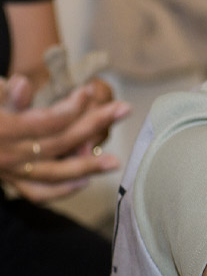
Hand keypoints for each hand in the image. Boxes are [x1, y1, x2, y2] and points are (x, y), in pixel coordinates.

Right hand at [0, 76, 130, 202]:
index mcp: (3, 130)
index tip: (89, 92)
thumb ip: (4, 95)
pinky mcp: (11, 181)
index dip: (71, 107)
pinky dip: (62, 190)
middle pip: (60, 142)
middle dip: (94, 124)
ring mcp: (11, 171)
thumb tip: (20, 83)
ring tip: (115, 161)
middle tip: (124, 109)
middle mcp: (9, 154)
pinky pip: (38, 193)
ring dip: (87, 166)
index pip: (47, 121)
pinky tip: (85, 182)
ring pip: (55, 173)